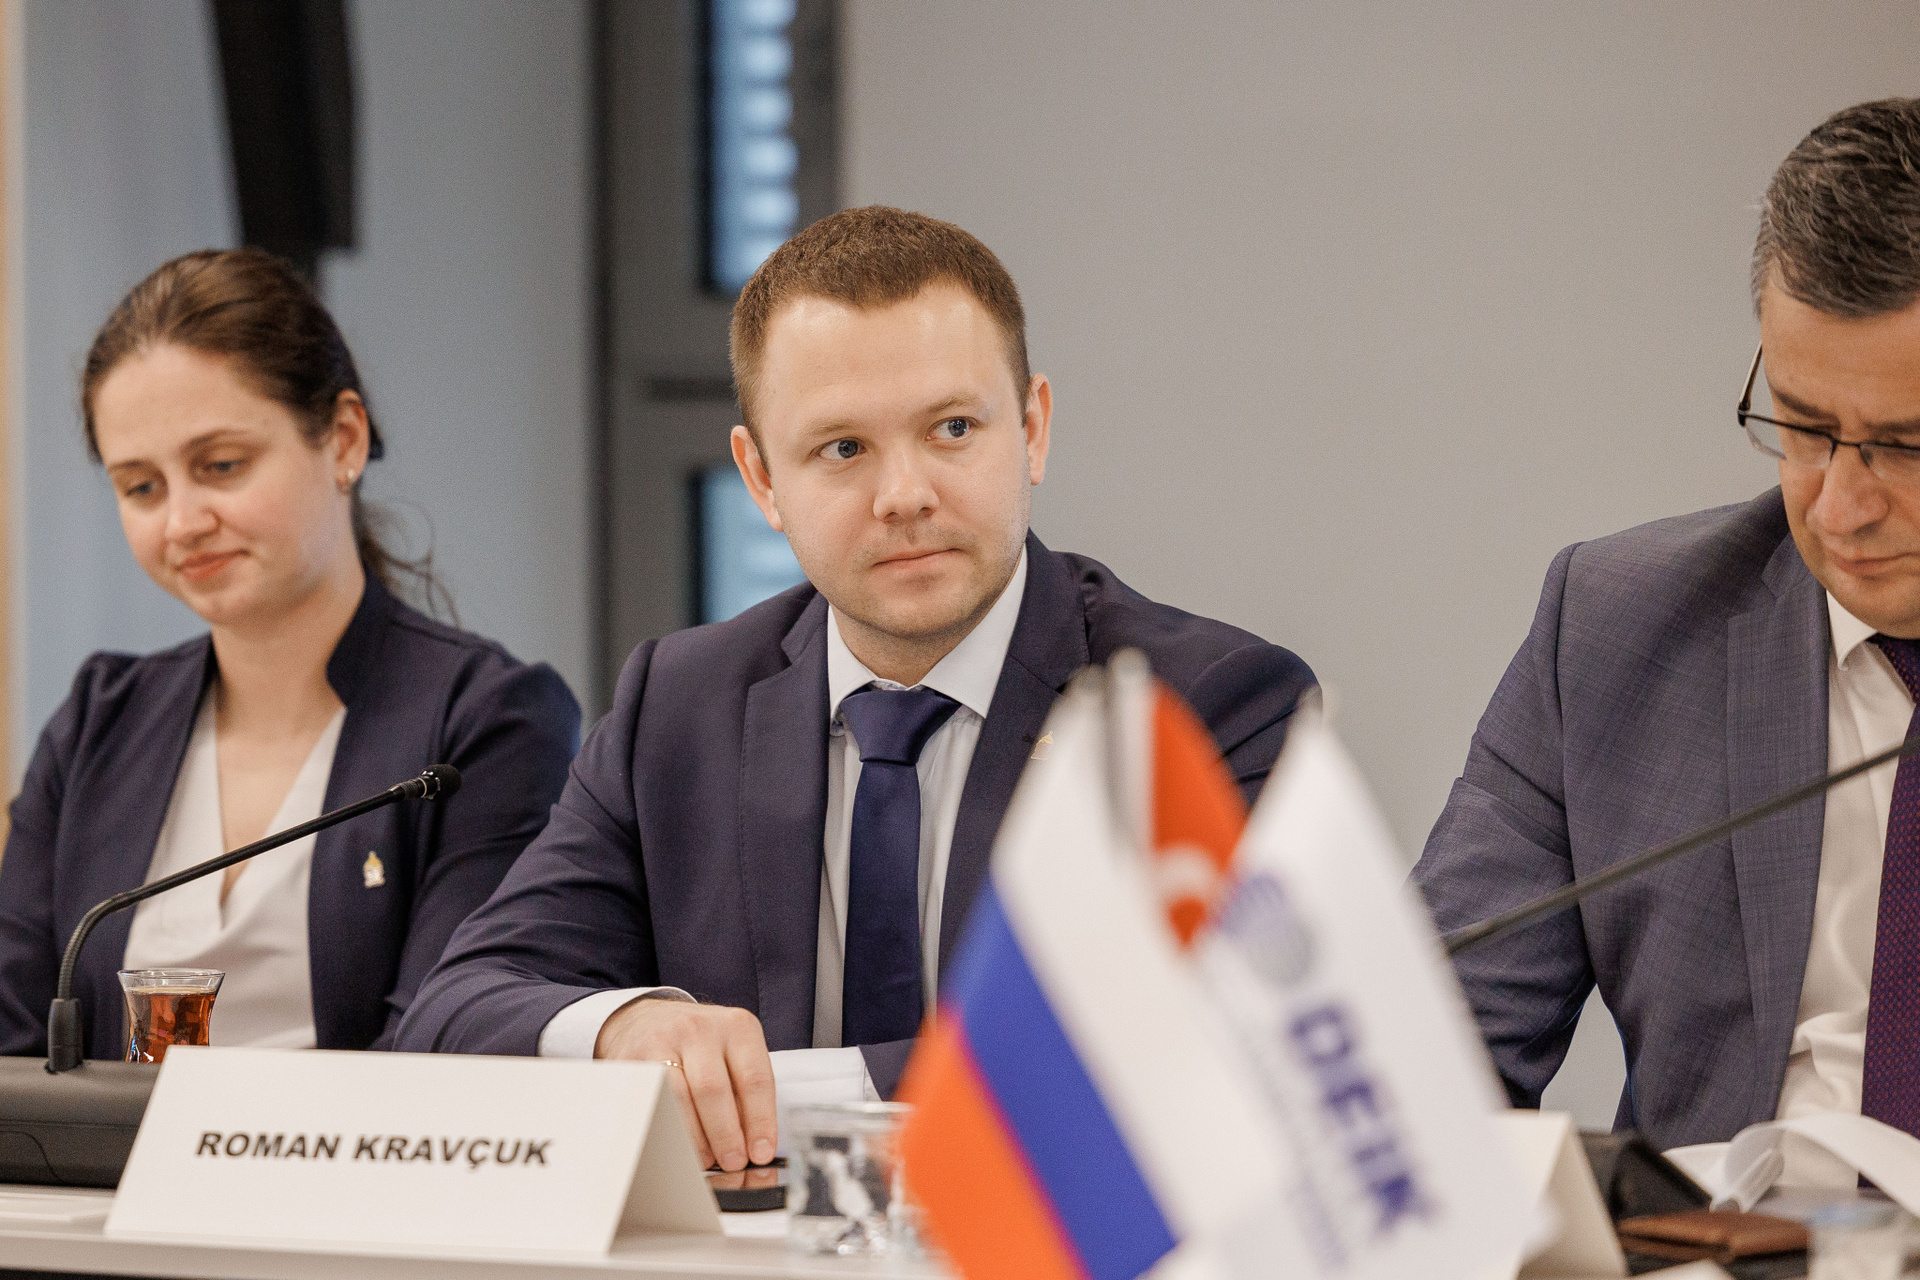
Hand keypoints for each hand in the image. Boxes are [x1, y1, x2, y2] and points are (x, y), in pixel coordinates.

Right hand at [595, 998, 775, 1171]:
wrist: (646, 1020)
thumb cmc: (699, 1046)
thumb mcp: (732, 1055)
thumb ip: (745, 1093)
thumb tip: (754, 1144)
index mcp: (737, 1027)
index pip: (755, 1079)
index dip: (760, 1121)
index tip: (761, 1152)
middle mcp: (700, 1028)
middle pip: (714, 1089)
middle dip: (725, 1134)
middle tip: (732, 1162)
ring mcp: (663, 1040)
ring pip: (678, 1098)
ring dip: (694, 1138)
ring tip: (705, 1160)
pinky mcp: (633, 1058)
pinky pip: (651, 1102)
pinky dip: (664, 1129)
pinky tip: (674, 1145)